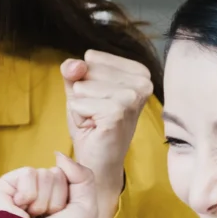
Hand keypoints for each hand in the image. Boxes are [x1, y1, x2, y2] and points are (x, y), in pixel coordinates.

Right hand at [0, 153, 102, 217]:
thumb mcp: (86, 206)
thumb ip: (82, 175)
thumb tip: (57, 154)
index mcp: (52, 194)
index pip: (66, 174)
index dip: (69, 196)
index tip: (60, 216)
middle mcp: (35, 190)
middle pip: (55, 173)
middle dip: (56, 198)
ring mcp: (18, 188)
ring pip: (42, 173)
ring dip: (43, 200)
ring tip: (33, 215)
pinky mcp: (2, 187)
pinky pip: (27, 173)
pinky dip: (29, 194)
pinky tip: (21, 208)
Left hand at [62, 51, 151, 197]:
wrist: (98, 160)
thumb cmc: (92, 124)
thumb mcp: (80, 89)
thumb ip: (73, 69)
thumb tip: (75, 64)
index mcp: (139, 71)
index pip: (92, 57)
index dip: (85, 80)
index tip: (99, 101)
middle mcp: (143, 81)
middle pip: (86, 70)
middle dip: (82, 94)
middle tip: (96, 113)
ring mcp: (133, 96)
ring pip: (81, 86)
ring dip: (80, 106)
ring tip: (96, 120)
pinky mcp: (119, 112)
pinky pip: (78, 103)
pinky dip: (79, 116)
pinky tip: (94, 126)